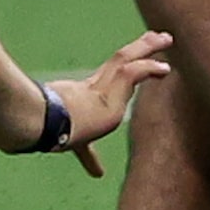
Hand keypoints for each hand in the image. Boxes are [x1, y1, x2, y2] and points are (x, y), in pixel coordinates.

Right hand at [48, 31, 172, 177]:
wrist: (45, 123)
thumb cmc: (45, 130)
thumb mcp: (69, 142)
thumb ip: (88, 157)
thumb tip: (92, 172)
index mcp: (77, 96)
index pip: (98, 83)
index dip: (118, 78)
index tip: (129, 74)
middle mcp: (92, 86)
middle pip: (117, 63)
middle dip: (136, 50)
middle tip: (152, 39)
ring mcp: (102, 85)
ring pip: (126, 59)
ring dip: (147, 47)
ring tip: (165, 38)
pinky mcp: (111, 88)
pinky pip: (134, 72)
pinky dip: (150, 68)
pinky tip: (165, 69)